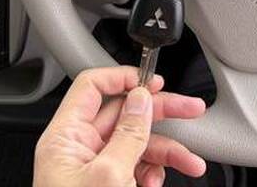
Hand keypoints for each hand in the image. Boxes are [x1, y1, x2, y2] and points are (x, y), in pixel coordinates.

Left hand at [33, 66, 206, 186]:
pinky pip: (136, 167)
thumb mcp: (109, 175)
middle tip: (191, 109)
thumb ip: (128, 133)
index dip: (124, 79)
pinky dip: (153, 172)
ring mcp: (94, 169)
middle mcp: (78, 149)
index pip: (92, 88)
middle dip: (160, 113)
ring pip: (137, 143)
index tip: (154, 83)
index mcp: (66, 137)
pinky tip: (158, 182)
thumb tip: (141, 99)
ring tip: (190, 162)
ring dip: (167, 151)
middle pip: (124, 114)